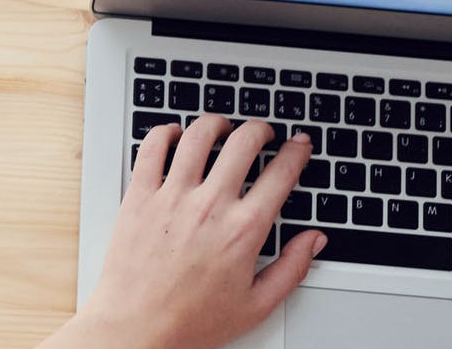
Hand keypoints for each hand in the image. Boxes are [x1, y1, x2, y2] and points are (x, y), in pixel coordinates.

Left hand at [39, 116, 323, 348]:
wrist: (137, 328)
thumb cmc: (192, 322)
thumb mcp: (257, 305)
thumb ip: (292, 269)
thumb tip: (314, 240)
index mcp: (244, 230)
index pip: (281, 173)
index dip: (296, 152)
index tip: (298, 145)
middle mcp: (210, 206)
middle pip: (244, 142)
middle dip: (260, 129)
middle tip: (262, 133)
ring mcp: (171, 197)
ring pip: (198, 135)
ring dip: (216, 123)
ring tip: (221, 127)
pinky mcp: (138, 197)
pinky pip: (152, 148)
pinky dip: (165, 132)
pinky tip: (174, 135)